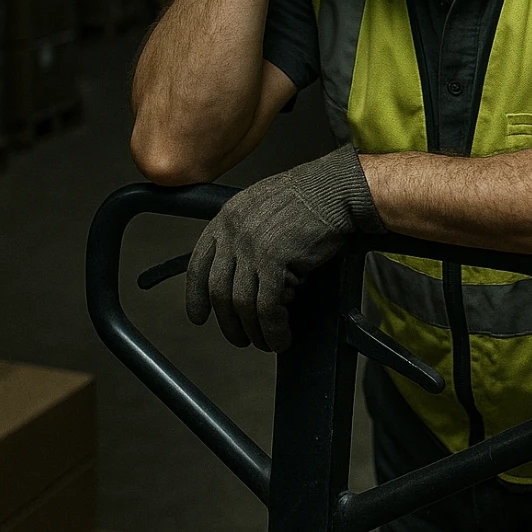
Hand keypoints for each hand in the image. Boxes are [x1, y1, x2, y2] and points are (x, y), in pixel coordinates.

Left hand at [185, 143, 385, 351]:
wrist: (336, 190)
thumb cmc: (310, 197)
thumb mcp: (263, 208)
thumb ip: (245, 235)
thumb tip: (245, 276)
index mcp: (227, 217)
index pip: (199, 264)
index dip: (196, 296)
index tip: (199, 316)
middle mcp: (233, 232)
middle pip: (218, 291)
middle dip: (228, 322)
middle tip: (240, 337)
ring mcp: (251, 246)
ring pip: (241, 304)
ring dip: (254, 331)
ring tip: (266, 341)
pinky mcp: (273, 261)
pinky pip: (267, 307)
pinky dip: (273, 329)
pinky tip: (281, 336)